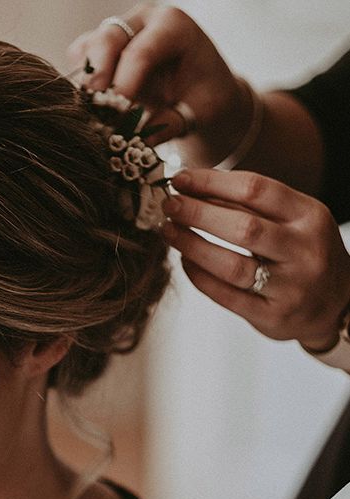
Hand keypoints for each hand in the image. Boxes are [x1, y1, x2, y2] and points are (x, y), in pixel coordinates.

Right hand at [67, 4, 249, 164]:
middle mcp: (143, 21)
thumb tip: (138, 142)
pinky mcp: (101, 48)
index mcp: (173, 26)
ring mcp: (120, 32)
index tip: (117, 113)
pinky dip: (81, 82)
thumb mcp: (200, 112)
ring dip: (86, 81)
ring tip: (93, 112)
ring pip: (88, 47)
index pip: (142, 51)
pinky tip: (91, 105)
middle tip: (94, 106)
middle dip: (97, 73)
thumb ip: (170, 124)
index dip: (125, 82)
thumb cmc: (205, 98)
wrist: (201, 92)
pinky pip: (80, 59)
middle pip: (108, 38)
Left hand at [161, 169, 349, 350]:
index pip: (256, 190)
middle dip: (198, 213)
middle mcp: (304, 250)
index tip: (180, 179)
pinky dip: (199, 276)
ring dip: (192, 245)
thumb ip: (250, 206)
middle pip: (243, 227)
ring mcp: (290, 287)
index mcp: (310, 216)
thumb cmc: (302, 254)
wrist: (336, 304)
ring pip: (232, 265)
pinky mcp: (272, 316)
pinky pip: (226, 295)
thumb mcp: (293, 221)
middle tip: (169, 205)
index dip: (211, 182)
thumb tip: (192, 188)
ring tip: (169, 231)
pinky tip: (185, 261)